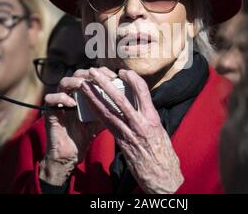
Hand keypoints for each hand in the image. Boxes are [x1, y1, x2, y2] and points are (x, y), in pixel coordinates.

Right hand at [39, 67, 114, 185]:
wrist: (72, 152)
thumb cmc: (87, 133)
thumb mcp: (103, 118)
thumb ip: (112, 107)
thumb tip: (131, 99)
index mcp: (82, 92)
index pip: (91, 74)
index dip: (102, 72)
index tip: (114, 76)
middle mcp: (70, 93)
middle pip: (78, 74)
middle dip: (91, 74)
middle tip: (103, 79)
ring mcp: (59, 101)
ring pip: (64, 82)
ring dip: (75, 82)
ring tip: (85, 87)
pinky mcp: (49, 111)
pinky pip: (51, 98)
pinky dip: (62, 98)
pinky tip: (72, 104)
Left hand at [80, 68, 183, 193]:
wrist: (161, 176)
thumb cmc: (163, 152)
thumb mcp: (160, 130)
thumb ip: (147, 116)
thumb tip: (139, 104)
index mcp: (152, 118)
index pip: (142, 91)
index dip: (131, 78)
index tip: (123, 72)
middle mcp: (140, 123)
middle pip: (120, 98)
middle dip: (105, 83)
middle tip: (94, 72)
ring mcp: (128, 133)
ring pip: (108, 111)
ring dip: (94, 97)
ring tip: (84, 85)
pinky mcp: (120, 142)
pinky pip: (106, 124)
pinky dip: (96, 112)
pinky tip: (88, 105)